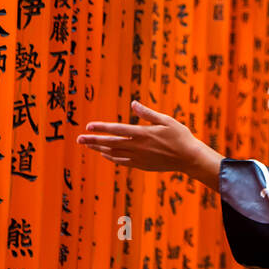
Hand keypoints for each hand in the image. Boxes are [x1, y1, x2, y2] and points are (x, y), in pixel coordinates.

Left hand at [76, 100, 223, 190]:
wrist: (189, 158)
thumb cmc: (180, 137)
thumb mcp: (166, 121)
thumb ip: (148, 113)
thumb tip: (133, 103)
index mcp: (142, 133)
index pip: (116, 129)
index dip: (101, 127)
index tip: (88, 126)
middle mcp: (137, 146)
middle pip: (110, 143)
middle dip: (93, 140)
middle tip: (79, 139)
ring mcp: (138, 157)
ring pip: (113, 153)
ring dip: (99, 149)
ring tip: (88, 146)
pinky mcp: (142, 165)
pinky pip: (122, 161)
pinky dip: (111, 158)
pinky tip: (105, 155)